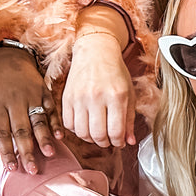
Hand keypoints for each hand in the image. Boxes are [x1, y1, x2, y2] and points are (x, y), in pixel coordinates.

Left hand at [0, 45, 60, 173]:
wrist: (7, 55)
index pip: (1, 133)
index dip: (7, 151)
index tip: (12, 168)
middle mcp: (14, 101)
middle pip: (21, 130)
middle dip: (27, 151)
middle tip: (33, 170)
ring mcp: (31, 96)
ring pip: (38, 120)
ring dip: (44, 139)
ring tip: (49, 154)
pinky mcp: (43, 91)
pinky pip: (51, 109)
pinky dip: (56, 122)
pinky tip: (59, 136)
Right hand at [62, 30, 135, 147]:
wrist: (95, 52)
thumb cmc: (116, 73)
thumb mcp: (129, 94)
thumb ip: (130, 119)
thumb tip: (130, 142)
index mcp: (116, 96)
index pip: (116, 131)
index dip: (118, 142)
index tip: (119, 142)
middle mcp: (96, 97)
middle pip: (97, 135)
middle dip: (104, 143)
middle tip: (108, 140)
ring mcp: (79, 97)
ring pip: (82, 132)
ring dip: (90, 139)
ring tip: (97, 134)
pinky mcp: (66, 97)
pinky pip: (68, 124)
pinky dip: (77, 130)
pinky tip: (85, 125)